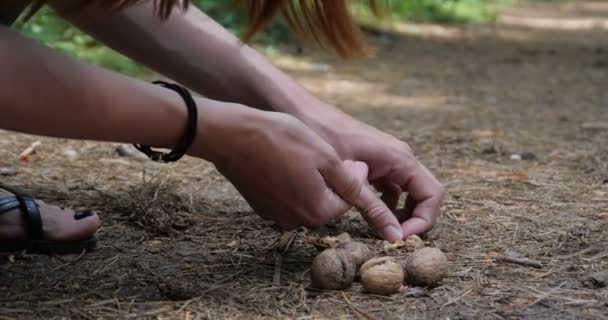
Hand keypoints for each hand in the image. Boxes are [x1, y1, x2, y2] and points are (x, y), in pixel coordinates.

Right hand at [191, 103, 403, 239]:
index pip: (348, 201)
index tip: (350, 158)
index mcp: (318, 211)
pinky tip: (283, 161)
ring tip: (303, 156)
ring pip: (305, 200)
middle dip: (331, 182)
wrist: (233, 137)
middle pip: (326, 204)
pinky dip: (289, 183)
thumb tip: (362, 188)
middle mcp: (297, 220)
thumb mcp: (326, 157)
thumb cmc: (282, 140)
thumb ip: (348, 180)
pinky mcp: (260, 206)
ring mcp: (275, 215)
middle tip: (327, 156)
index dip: (353, 177)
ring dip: (311, 182)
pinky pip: (284, 198)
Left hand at [308, 106, 443, 237]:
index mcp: (400, 158)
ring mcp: (387, 160)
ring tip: (380, 232)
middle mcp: (399, 158)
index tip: (401, 238)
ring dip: (400, 214)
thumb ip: (373, 208)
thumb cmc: (324, 138)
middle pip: (424, 195)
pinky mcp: (373, 164)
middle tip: (393, 239)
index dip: (423, 221)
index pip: (432, 195)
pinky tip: (366, 216)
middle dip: (415, 220)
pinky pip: (389, 188)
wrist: (302, 113)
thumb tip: (395, 237)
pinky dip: (384, 205)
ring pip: (408, 193)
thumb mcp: (349, 180)